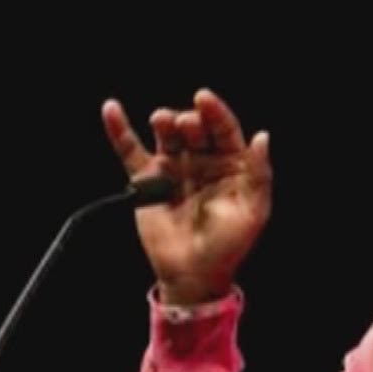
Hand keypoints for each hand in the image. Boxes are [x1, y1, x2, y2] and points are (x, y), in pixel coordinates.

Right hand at [101, 88, 271, 305]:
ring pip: (166, 134)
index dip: (215, 112)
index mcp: (230, 162)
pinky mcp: (146, 180)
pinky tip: (111, 108)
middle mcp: (201, 159)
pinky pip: (130, 151)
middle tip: (186, 125)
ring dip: (164, 120)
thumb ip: (259, 174)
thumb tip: (261, 136)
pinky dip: (119, 130)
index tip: (204, 98)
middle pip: (194, 127)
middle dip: (190, 120)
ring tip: (161, 120)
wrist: (193, 273)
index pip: (224, 129)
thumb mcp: (253, 211)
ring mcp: (172, 167)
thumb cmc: (227, 244)